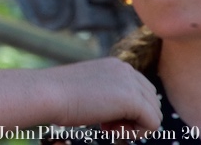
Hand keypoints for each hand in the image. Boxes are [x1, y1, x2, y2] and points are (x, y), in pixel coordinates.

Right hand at [47, 58, 161, 130]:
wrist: (46, 93)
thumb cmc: (58, 95)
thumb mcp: (89, 89)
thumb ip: (109, 93)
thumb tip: (127, 113)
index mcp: (115, 65)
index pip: (142, 91)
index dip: (127, 110)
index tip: (103, 117)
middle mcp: (126, 69)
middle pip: (152, 101)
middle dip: (133, 118)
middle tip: (106, 124)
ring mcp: (130, 83)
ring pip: (154, 113)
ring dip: (133, 127)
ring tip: (107, 127)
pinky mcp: (132, 99)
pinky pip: (153, 124)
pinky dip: (135, 134)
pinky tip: (110, 130)